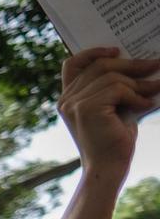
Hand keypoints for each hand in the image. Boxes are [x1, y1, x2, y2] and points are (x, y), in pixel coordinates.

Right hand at [60, 47, 159, 176]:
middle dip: (131, 64)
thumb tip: (141, 64)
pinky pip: (118, 89)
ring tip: (154, 91)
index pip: (73, 64)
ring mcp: (74, 103)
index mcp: (69, 98)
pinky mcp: (87, 109)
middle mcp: (66, 99)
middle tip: (155, 65)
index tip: (116, 50)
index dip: (93, 52)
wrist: (107, 168)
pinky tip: (146, 106)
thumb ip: (115, 88)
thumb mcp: (113, 108)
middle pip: (100, 65)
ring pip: (113, 77)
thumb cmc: (113, 140)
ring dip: (139, 84)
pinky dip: (136, 96)